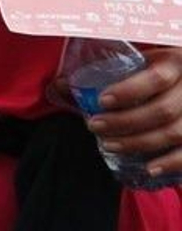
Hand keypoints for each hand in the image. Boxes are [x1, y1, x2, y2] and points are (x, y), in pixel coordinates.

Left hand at [84, 48, 181, 176]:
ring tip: (109, 145)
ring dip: (139, 143)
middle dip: (124, 122)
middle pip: (163, 111)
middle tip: (95, 126)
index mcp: (177, 62)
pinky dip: (173, 163)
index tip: (101, 101)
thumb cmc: (161, 70)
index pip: (156, 79)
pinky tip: (150, 168)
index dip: (129, 91)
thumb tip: (61, 84)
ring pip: (175, 133)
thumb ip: (106, 71)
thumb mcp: (141, 62)